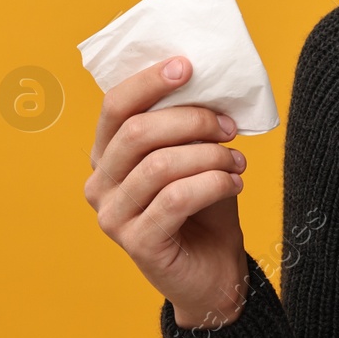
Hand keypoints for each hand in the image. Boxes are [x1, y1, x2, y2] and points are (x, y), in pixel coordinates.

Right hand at [84, 56, 249, 328]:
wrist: (214, 272)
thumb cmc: (204, 206)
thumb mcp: (196, 155)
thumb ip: (188, 124)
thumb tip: (204, 80)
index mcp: (108, 154)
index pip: (115, 106)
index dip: (148, 81)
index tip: (187, 65)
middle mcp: (100, 183)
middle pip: (138, 132)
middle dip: (192, 120)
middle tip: (229, 127)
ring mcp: (112, 216)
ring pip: (160, 165)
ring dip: (210, 155)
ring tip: (238, 161)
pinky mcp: (136, 242)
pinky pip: (176, 198)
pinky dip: (213, 183)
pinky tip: (234, 183)